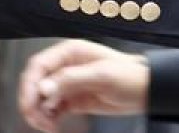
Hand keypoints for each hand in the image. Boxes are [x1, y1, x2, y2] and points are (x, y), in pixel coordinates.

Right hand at [18, 40, 149, 132]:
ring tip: (47, 126)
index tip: (30, 103)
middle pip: (36, 81)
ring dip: (39, 112)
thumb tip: (44, 88)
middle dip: (31, 101)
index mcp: (69, 53)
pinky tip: (52, 125)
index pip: (39, 65)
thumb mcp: (102, 75)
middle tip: (36, 120)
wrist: (149, 91)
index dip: (30, 84)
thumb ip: (71, 79)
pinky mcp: (73, 99)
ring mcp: (68, 83)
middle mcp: (65, 66)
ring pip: (42, 97)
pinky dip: (48, 117)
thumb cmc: (130, 76)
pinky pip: (53, 108)